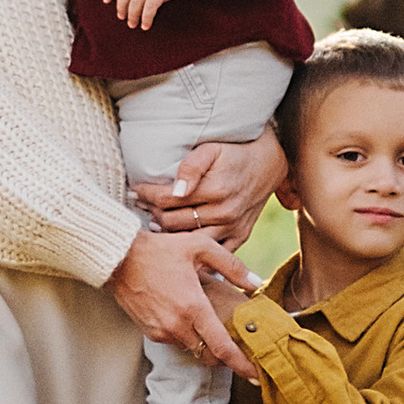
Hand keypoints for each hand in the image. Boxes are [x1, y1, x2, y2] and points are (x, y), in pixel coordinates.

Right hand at [112, 224, 257, 375]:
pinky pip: (175, 341)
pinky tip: (190, 319)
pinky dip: (187, 336)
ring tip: (213, 328)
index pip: (222, 347)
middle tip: (241, 352)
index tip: (255, 376)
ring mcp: (161, 331)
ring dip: (205, 343)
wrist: (119, 257)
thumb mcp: (200, 246)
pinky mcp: (149, 332)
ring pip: (192, 348)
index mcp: (193, 307)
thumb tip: (256, 284)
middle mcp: (177, 325)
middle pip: (209, 355)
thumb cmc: (160, 249)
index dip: (241, 364)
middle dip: (226, 358)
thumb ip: (232, 266)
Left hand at [145, 124, 287, 246]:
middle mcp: (224, 213)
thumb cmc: (235, 152)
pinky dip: (194, 252)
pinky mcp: (240, 237)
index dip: (146, 195)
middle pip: (173, 222)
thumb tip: (176, 190)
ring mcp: (232, 228)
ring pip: (188, 240)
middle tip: (141, 206)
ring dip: (168, 234)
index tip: (134, 191)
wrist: (269, 163)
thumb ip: (191, 166)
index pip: (167, 199)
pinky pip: (213, 254)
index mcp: (215, 190)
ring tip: (155, 224)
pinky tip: (178, 245)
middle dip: (152, 213)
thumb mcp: (212, 149)